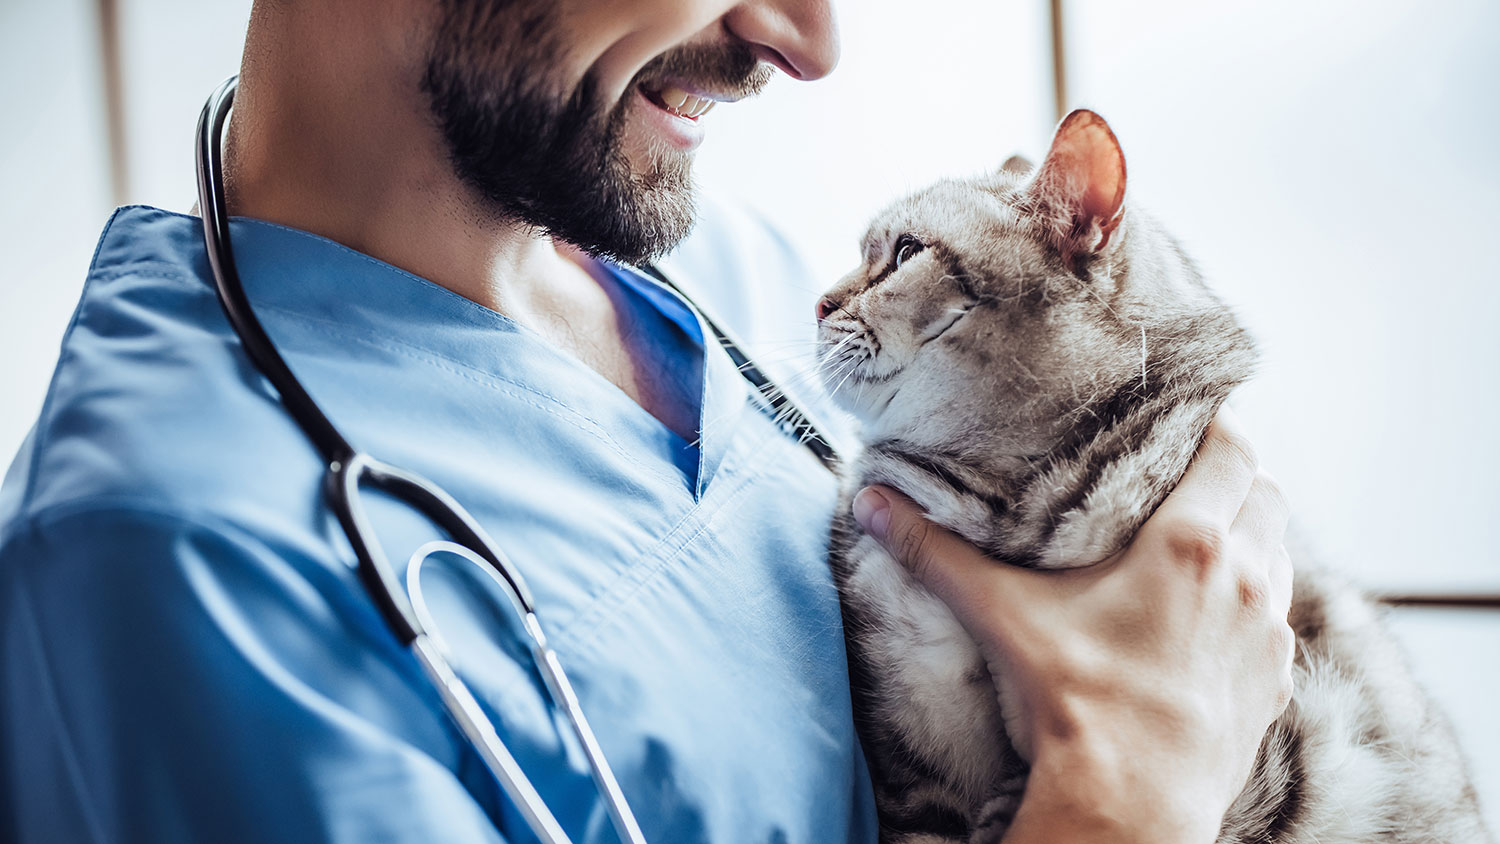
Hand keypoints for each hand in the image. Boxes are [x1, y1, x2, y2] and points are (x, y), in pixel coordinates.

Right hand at [852, 409, 1293, 843]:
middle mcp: (1247, 577)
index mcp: (1190, 543)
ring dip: (1251, 538)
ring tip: (1202, 541)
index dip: (1217, 424)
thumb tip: (871, 503)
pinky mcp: (1276, 683)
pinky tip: (1213, 618)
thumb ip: (936, 552)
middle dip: (1235, 478)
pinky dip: (1255, 604)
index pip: (1234, 448)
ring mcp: (1269, 634)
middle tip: (1188, 476)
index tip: (1189, 418)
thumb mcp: (1001, 613)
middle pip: (1267, 493)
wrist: (1131, 800)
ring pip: (1280, 554)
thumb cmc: (1074, 699)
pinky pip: (1279, 621)